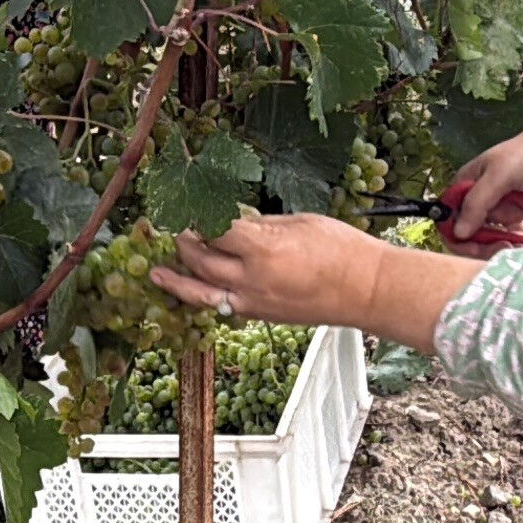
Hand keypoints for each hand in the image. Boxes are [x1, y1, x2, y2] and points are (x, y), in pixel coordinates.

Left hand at [149, 213, 385, 328]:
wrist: (366, 290)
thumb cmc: (341, 249)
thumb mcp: (298, 223)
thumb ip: (261, 225)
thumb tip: (235, 221)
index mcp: (262, 249)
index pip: (214, 230)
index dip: (198, 217)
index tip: (188, 207)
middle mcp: (251, 279)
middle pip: (201, 261)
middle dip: (184, 244)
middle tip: (175, 230)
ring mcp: (254, 301)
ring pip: (202, 293)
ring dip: (178, 281)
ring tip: (156, 273)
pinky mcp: (261, 315)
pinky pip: (222, 306)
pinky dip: (204, 296)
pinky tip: (194, 289)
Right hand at [443, 124, 522, 248]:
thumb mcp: (498, 177)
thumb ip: (477, 204)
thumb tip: (457, 233)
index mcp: (465, 184)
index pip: (448, 217)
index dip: (455, 235)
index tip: (473, 247)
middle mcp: (477, 198)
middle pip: (467, 232)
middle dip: (480, 244)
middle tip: (502, 247)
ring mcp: (496, 207)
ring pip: (486, 236)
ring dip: (497, 245)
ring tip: (514, 246)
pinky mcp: (514, 213)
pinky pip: (506, 234)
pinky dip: (512, 241)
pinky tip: (521, 243)